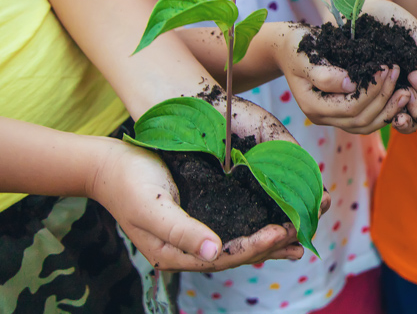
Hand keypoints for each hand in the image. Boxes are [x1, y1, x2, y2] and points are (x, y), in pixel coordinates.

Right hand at [88, 138, 303, 270]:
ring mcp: (197, 231)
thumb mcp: (151, 208)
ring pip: (240, 240)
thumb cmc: (128, 183)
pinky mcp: (202, 213)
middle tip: (302, 233)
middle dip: (272, 244)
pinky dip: (257, 223)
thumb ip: (180, 230)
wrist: (109, 164)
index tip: (281, 233)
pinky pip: (235, 223)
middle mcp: (190, 247)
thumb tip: (213, 252)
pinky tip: (277, 221)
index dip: (255, 247)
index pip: (225, 256)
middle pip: (238, 252)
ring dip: (270, 239)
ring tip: (300, 236)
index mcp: (176, 253)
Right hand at [273, 22, 416, 134]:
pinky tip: (397, 97)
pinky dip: (384, 111)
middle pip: (361, 120)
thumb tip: (350, 85)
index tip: (385, 68)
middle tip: (398, 75)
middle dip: (384, 99)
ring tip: (405, 91)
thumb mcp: (305, 56)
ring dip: (388, 110)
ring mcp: (333, 118)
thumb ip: (324, 73)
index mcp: (313, 106)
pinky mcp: (343, 112)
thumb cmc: (296, 47)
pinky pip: (366, 120)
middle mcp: (323, 117)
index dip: (371, 91)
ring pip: (366, 126)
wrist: (288, 49)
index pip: (350, 108)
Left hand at [362, 0, 416, 130]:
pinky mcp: (372, 98)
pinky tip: (379, 111)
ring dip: (408, 121)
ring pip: (410, 124)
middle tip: (408, 94)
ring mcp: (393, 96)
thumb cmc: (389, 18)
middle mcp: (412, 88)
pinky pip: (383, 120)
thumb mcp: (411, 29)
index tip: (414, 77)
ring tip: (397, 112)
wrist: (359, 10)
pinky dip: (385, 119)